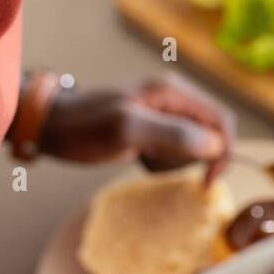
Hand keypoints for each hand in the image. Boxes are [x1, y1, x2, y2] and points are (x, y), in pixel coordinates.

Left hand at [39, 72, 233, 177]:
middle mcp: (174, 99)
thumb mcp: (127, 130)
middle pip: (209, 135)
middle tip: (155, 162)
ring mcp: (164, 114)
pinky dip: (160, 163)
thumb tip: (214, 144)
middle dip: (190, 158)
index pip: (221, 120)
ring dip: (172, 162)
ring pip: (192, 147)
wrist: (51, 127)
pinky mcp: (153, 129)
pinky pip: (173, 152)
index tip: (207, 181)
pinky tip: (137, 159)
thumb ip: (173, 134)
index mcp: (173, 91)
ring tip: (142, 158)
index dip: (222, 151)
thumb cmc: (84, 126)